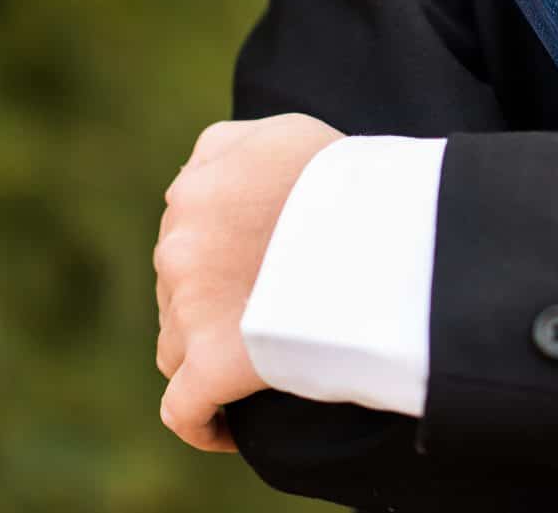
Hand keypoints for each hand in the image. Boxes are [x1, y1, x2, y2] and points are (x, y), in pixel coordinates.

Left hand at [154, 113, 343, 450]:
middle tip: (279, 304)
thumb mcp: (289, 130)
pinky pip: (184, 409)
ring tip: (261, 358)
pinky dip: (201, 422)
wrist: (381, 228)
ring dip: (209, 348)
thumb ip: (233, 147)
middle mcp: (181, 242)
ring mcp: (189, 305)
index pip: (189, 219)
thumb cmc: (354, 179)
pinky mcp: (212, 363)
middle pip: (181, 282)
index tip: (259, 258)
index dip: (223, 243)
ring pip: (176, 340)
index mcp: (198, 186)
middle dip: (218, 295)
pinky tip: (225, 427)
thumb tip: (207, 179)